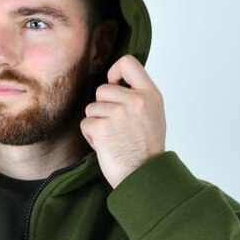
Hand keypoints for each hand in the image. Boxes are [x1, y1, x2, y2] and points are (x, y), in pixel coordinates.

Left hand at [80, 53, 166, 188]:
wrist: (144, 177)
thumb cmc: (147, 151)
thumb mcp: (154, 115)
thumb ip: (139, 97)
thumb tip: (118, 84)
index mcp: (150, 95)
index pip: (129, 62)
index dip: (115, 72)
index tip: (114, 84)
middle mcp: (135, 100)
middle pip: (103, 90)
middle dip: (103, 108)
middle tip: (115, 127)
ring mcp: (118, 113)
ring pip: (92, 108)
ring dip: (97, 124)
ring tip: (112, 139)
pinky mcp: (102, 128)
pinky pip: (86, 124)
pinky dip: (91, 137)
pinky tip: (105, 147)